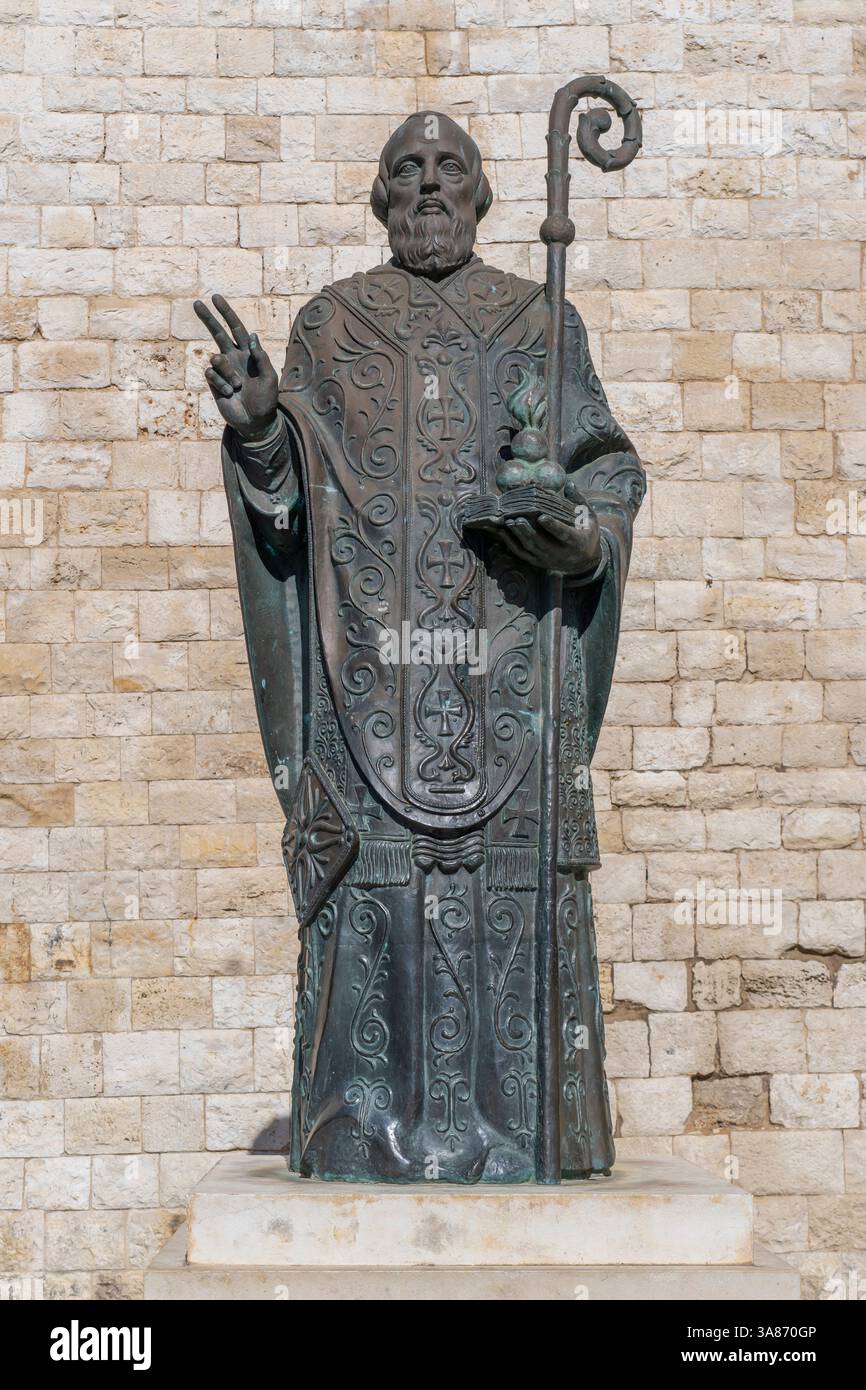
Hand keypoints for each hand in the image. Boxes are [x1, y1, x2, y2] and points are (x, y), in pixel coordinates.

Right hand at [194, 294, 278, 439]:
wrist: (256, 422)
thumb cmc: (266, 400)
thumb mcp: (269, 377)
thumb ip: (260, 356)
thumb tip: (251, 334)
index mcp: (248, 354)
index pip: (236, 329)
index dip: (226, 313)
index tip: (216, 298)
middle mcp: (234, 358)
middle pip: (217, 333)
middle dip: (208, 318)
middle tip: (196, 303)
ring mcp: (223, 370)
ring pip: (216, 358)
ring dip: (227, 372)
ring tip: (238, 386)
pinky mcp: (214, 383)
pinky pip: (211, 374)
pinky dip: (222, 383)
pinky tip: (231, 393)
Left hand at [477, 505, 600, 576]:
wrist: (585, 561)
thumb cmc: (587, 533)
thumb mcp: (590, 517)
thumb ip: (579, 501)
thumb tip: (569, 484)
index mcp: (577, 542)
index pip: (564, 534)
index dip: (553, 526)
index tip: (542, 517)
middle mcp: (562, 554)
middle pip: (542, 544)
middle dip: (529, 532)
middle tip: (517, 519)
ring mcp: (548, 560)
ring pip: (530, 549)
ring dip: (518, 536)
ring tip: (508, 523)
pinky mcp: (538, 563)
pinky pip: (522, 554)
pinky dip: (511, 544)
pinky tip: (503, 532)